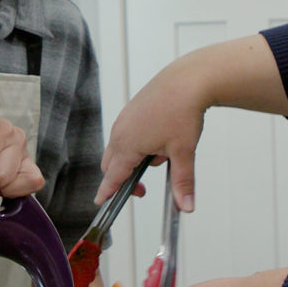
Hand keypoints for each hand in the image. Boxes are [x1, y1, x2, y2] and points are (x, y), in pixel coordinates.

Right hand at [97, 59, 208, 211]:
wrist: (187, 80)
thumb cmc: (182, 112)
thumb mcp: (183, 152)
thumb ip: (182, 182)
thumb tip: (185, 206)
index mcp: (128, 145)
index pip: (112, 177)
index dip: (106, 192)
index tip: (99, 202)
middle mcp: (120, 132)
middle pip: (111, 165)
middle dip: (123, 179)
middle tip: (142, 188)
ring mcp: (124, 119)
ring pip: (120, 149)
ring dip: (134, 160)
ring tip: (162, 156)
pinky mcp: (131, 110)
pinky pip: (127, 134)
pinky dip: (138, 144)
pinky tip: (160, 138)